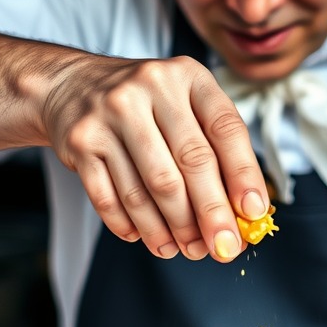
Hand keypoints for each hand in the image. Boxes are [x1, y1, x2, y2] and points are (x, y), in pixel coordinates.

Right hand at [43, 51, 269, 260]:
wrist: (73, 86)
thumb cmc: (146, 105)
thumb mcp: (186, 106)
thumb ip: (216, 149)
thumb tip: (243, 214)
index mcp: (188, 76)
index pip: (225, 129)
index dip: (244, 175)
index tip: (253, 213)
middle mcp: (149, 87)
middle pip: (190, 163)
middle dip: (211, 214)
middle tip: (223, 248)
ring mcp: (110, 113)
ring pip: (149, 188)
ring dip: (171, 229)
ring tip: (185, 249)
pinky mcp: (81, 142)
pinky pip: (110, 198)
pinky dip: (131, 226)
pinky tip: (147, 238)